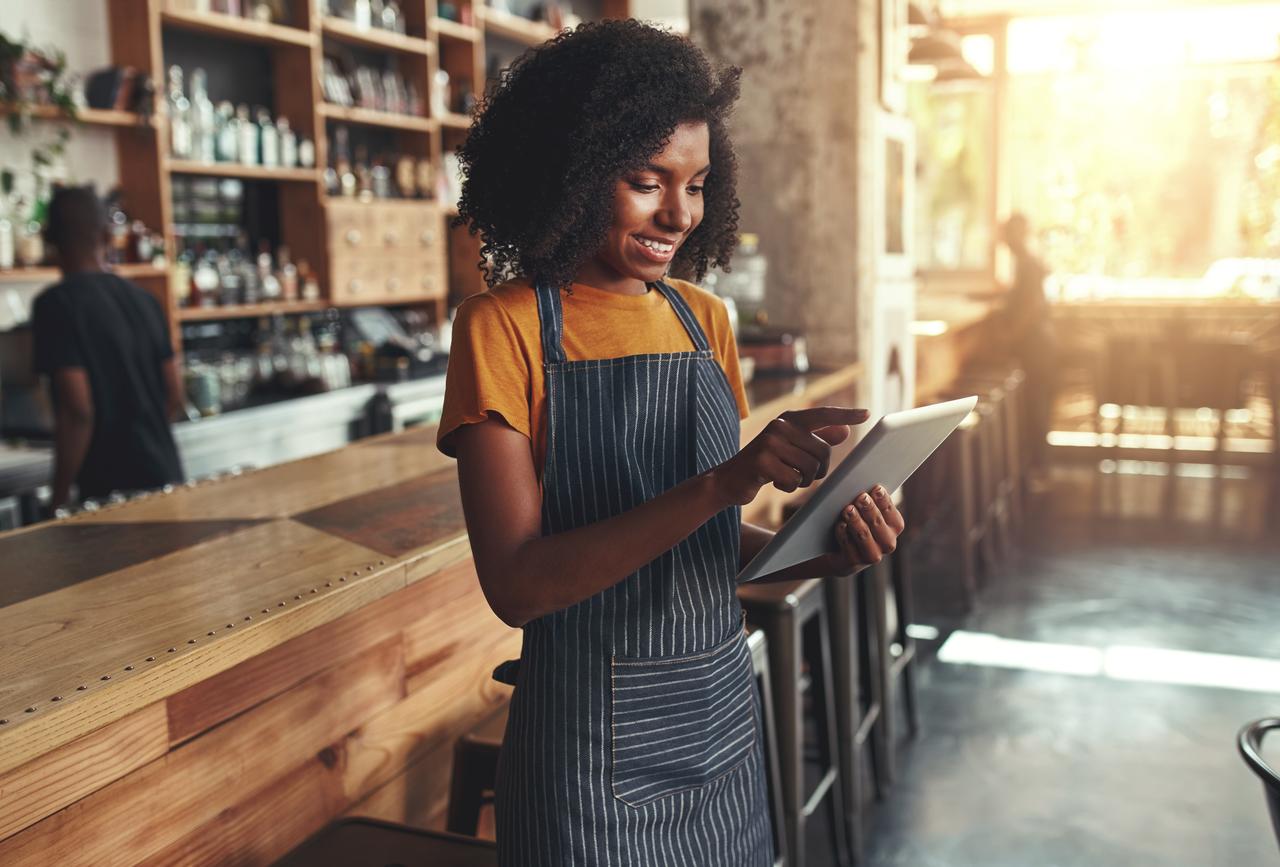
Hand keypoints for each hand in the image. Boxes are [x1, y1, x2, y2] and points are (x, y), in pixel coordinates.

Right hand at [711, 406, 869, 506]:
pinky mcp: (762, 461)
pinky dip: (788, 487)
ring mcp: (770, 442)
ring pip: (810, 468)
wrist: (729, 478)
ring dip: (802, 480)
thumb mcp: (790, 448)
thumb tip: (845, 431)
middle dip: (817, 470)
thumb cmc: (765, 463)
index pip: (823, 414)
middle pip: (822, 452)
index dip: (845, 415)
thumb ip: (817, 438)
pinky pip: (793, 480)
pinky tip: (773, 482)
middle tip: (800, 474)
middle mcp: (780, 425)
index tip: (867, 414)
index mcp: (789, 419)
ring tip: (785, 476)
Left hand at [823, 484, 904, 574]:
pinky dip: (844, 534)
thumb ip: (868, 497)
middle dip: (870, 509)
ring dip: (856, 522)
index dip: (884, 501)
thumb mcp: (864, 508)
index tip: (876, 488)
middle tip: (860, 497)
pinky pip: (849, 548)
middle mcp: (887, 543)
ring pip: (865, 537)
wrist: (838, 550)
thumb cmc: (854, 520)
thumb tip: (862, 476)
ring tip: (847, 509)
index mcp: (894, 526)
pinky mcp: (854, 562)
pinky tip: (840, 525)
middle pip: (878, 524)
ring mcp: (871, 555)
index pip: (892, 513)